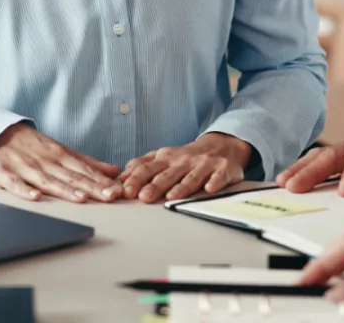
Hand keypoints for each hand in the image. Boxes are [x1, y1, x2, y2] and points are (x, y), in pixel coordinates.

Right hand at [0, 124, 121, 203]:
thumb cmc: (30, 145)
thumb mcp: (59, 149)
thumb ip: (86, 161)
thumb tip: (114, 170)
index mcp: (58, 155)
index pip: (83, 169)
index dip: (101, 181)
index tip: (118, 191)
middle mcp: (43, 160)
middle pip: (70, 176)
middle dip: (91, 187)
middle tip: (110, 196)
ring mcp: (24, 166)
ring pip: (47, 180)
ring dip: (64, 189)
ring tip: (82, 198)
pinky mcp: (4, 173)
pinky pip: (15, 184)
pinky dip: (25, 191)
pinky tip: (36, 198)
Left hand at [119, 133, 250, 202]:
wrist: (219, 146)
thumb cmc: (185, 157)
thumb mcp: (162, 157)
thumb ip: (142, 165)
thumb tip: (122, 176)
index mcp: (166, 158)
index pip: (147, 168)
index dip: (136, 179)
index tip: (125, 191)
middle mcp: (183, 160)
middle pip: (167, 174)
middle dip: (155, 186)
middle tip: (143, 197)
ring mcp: (203, 164)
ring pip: (191, 177)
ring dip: (181, 187)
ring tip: (171, 198)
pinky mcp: (222, 169)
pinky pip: (218, 177)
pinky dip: (214, 182)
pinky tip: (209, 189)